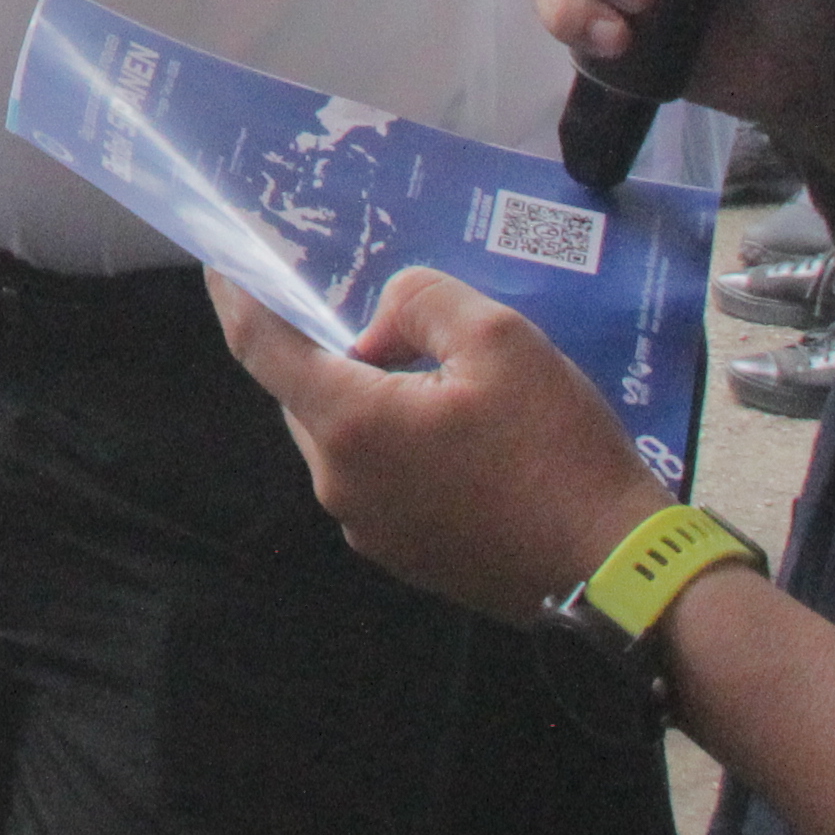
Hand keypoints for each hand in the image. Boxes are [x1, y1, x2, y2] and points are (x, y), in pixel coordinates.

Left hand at [213, 268, 669, 624]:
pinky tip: (457, 430)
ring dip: (370, 398)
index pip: (260, 348)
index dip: (235, 298)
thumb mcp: (499, 339)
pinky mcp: (405, 555)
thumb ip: (420, 304)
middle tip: (372, 316)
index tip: (219, 264)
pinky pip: (378, 478)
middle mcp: (341, 483)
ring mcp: (370, 528)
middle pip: (305, 395)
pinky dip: (396, 442)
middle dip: (327, 350)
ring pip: (344, 437)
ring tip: (434, 372)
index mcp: (350, 426)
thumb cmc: (558, 452)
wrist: (616, 570)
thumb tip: (380, 325)